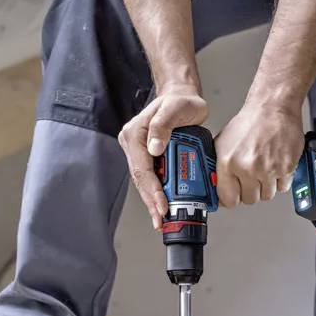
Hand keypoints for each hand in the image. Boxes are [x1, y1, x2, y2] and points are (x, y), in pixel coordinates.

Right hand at [118, 85, 207, 229]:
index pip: (142, 168)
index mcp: (134, 134)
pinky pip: (151, 178)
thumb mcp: (174, 109)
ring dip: (153, 201)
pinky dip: (157, 192)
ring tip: (161, 219)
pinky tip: (163, 205)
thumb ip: (162, 126)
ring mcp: (140, 152)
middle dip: (151, 201)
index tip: (162, 204)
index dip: (152, 189)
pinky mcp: (149, 157)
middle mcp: (133, 144)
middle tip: (160, 219)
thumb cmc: (179, 101)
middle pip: (141, 179)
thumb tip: (154, 148)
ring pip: (144, 182)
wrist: (183, 97)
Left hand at [215, 101, 303, 207]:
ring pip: (267, 196)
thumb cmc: (250, 122)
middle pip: (249, 200)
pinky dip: (280, 180)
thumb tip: (216, 186)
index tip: (234, 195)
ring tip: (264, 169)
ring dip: (266, 186)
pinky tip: (275, 165)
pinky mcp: (286, 167)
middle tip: (251, 178)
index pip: (228, 200)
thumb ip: (219, 167)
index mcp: (229, 163)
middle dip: (250, 191)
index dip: (231, 198)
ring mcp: (268, 169)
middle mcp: (248, 168)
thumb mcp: (223, 143)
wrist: (273, 108)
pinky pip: (283, 187)